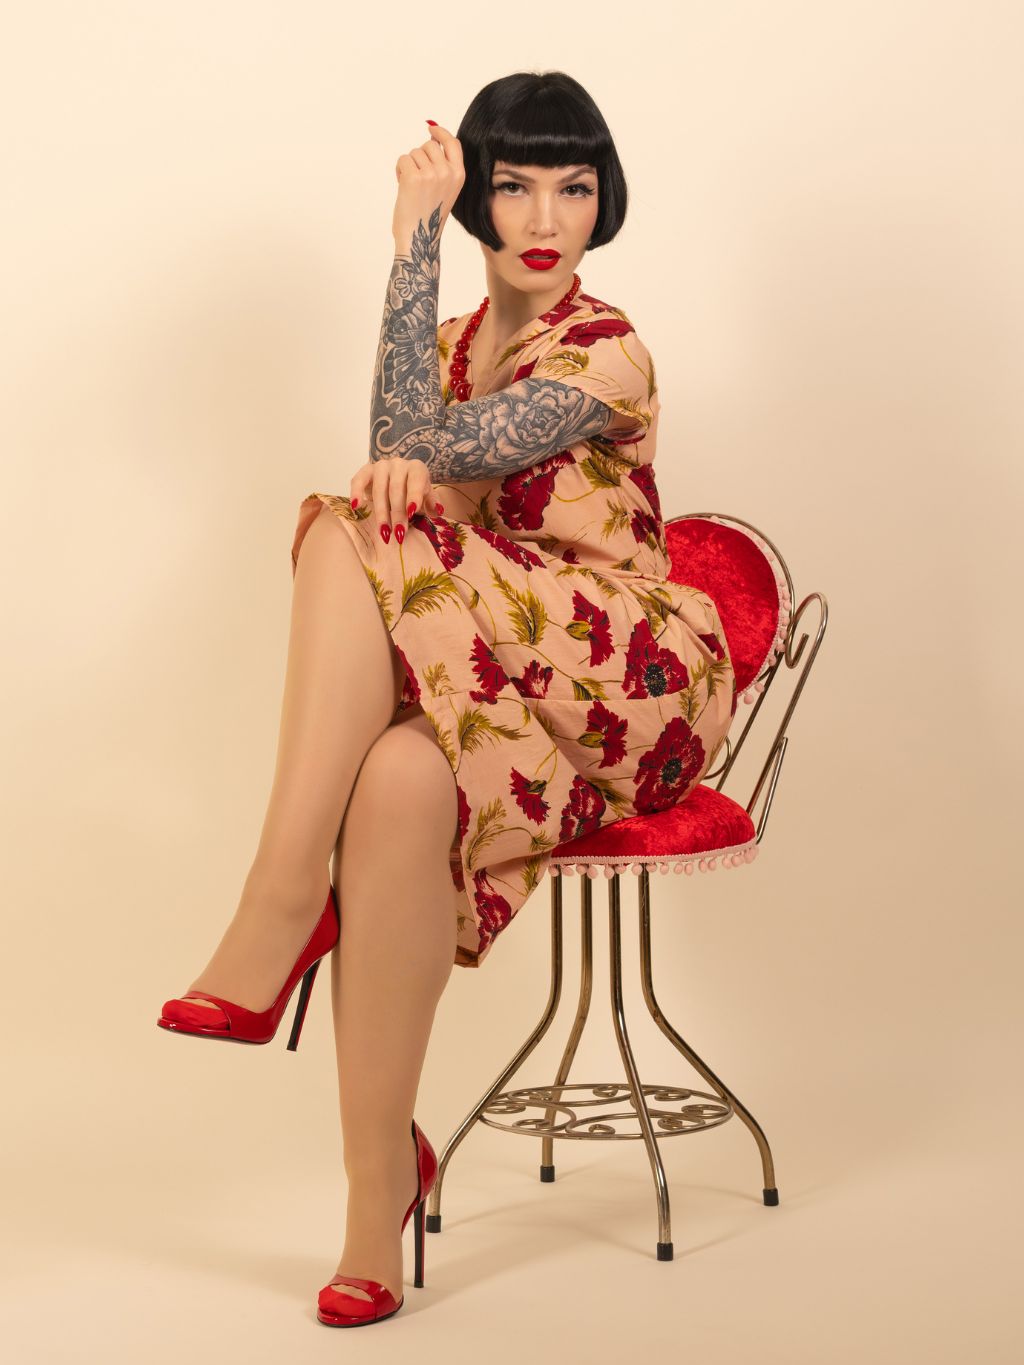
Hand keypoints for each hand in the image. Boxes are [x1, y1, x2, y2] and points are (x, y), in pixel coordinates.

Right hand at [349, 457, 444, 544]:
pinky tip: (356, 507)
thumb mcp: (427, 497)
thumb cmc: (414, 491)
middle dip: (398, 513)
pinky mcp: (366, 471)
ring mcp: (381, 466)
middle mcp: (399, 464)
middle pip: (396, 489)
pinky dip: (356, 492)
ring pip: (379, 488)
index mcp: (416, 468)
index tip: (412, 512)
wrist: (399, 481)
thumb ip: (433, 503)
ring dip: (381, 512)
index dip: (414, 496)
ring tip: (384, 531)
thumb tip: (439, 511)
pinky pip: (358, 480)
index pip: (416, 480)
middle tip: (399, 533)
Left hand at [392, 122, 464, 247]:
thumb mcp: (446, 189)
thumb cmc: (429, 215)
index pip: (453, 143)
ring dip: (409, 165)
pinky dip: (399, 170)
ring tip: (411, 185)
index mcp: (459, 175)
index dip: (441, 133)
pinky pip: (403, 159)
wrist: (418, 238)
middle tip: (418, 176)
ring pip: (415, 152)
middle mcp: (447, 173)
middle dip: (420, 156)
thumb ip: (444, 165)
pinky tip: (403, 185)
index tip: (431, 128)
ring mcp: (431, 174)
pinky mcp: (413, 177)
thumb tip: (432, 137)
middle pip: (429, 145)